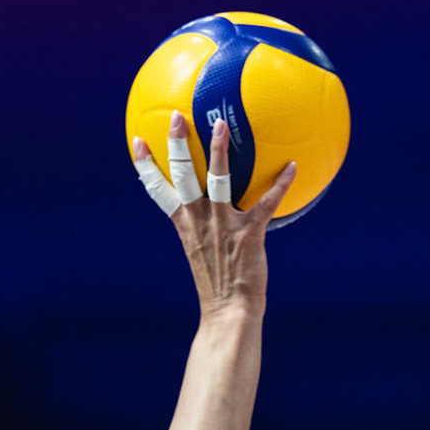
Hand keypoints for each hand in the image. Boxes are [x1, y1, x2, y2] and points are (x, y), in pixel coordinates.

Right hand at [133, 112, 296, 314]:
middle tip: (176, 116)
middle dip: (177, 144)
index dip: (146, 165)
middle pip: (183, 176)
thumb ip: (202, 229)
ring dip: (219, 152)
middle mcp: (200, 222)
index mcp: (185, 226)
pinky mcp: (249, 235)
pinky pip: (266, 204)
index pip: (158, 190)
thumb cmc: (218, 286)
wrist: (229, 313)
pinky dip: (280, 185)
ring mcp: (223, 227)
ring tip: (220, 126)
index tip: (138, 142)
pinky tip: (291, 166)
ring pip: (218, 181)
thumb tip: (209, 213)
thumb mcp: (201, 254)